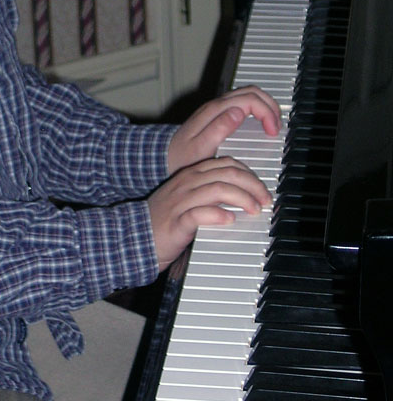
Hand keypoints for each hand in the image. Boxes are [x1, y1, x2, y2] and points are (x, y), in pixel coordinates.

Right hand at [148, 155, 271, 271]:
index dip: (249, 174)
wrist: (135, 237)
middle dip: (252, 185)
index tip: (261, 190)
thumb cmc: (164, 221)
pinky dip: (217, 215)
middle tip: (265, 201)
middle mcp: (187, 183)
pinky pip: (199, 213)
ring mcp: (181, 201)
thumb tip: (240, 195)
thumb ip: (209, 192)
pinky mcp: (176, 222)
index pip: (226, 164)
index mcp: (191, 175)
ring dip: (241, 199)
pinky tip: (228, 220)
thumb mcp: (187, 198)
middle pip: (227, 173)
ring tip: (253, 210)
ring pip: (217, 189)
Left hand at [167, 85, 280, 173]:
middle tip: (276, 126)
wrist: (166, 158)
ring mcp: (217, 108)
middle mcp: (216, 106)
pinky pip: (242, 102)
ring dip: (264, 105)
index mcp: (215, 112)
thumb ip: (218, 129)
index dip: (266, 112)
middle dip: (270, 106)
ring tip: (272, 124)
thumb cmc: (183, 157)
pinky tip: (260, 122)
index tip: (272, 131)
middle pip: (251, 92)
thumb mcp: (200, 148)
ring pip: (248, 94)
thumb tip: (238, 113)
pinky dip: (256, 108)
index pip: (249, 99)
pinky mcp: (218, 114)